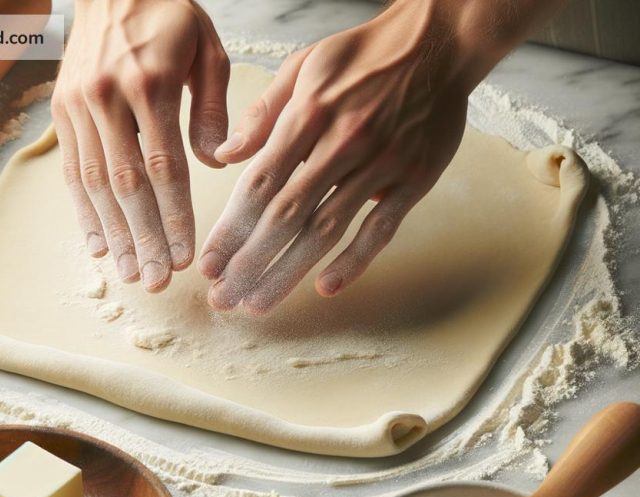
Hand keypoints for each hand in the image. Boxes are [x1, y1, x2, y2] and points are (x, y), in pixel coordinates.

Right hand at [53, 0, 228, 291]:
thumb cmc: (168, 15)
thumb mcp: (206, 49)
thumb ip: (214, 108)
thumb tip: (217, 163)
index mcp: (150, 84)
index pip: (164, 167)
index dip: (175, 217)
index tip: (185, 257)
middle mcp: (107, 98)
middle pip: (127, 184)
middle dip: (143, 239)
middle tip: (156, 282)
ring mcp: (78, 106)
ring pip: (95, 183)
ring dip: (113, 235)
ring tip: (129, 274)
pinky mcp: (61, 111)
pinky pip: (72, 171)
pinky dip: (85, 212)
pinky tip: (98, 244)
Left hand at [198, 0, 473, 312]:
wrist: (436, 43)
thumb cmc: (362, 56)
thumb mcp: (302, 66)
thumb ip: (263, 113)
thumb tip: (224, 154)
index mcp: (308, 115)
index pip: (258, 185)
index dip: (231, 230)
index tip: (210, 264)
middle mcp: (341, 144)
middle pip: (286, 216)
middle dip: (250, 263)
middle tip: (224, 299)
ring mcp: (380, 165)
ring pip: (326, 229)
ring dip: (289, 272)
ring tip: (259, 303)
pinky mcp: (413, 180)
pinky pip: (380, 228)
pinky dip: (354, 260)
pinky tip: (326, 288)